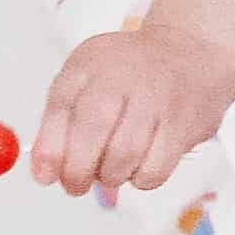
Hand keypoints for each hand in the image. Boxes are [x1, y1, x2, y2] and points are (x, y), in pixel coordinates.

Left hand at [33, 21, 214, 197]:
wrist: (190, 50)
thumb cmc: (128, 73)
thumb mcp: (85, 82)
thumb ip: (58, 126)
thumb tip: (44, 174)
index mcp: (90, 64)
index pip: (60, 106)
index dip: (49, 149)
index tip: (46, 176)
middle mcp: (123, 76)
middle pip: (92, 133)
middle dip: (78, 171)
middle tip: (77, 184)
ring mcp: (157, 99)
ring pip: (123, 158)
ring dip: (112, 176)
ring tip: (114, 166)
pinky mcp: (185, 124)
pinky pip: (154, 171)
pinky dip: (142, 178)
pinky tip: (143, 160)